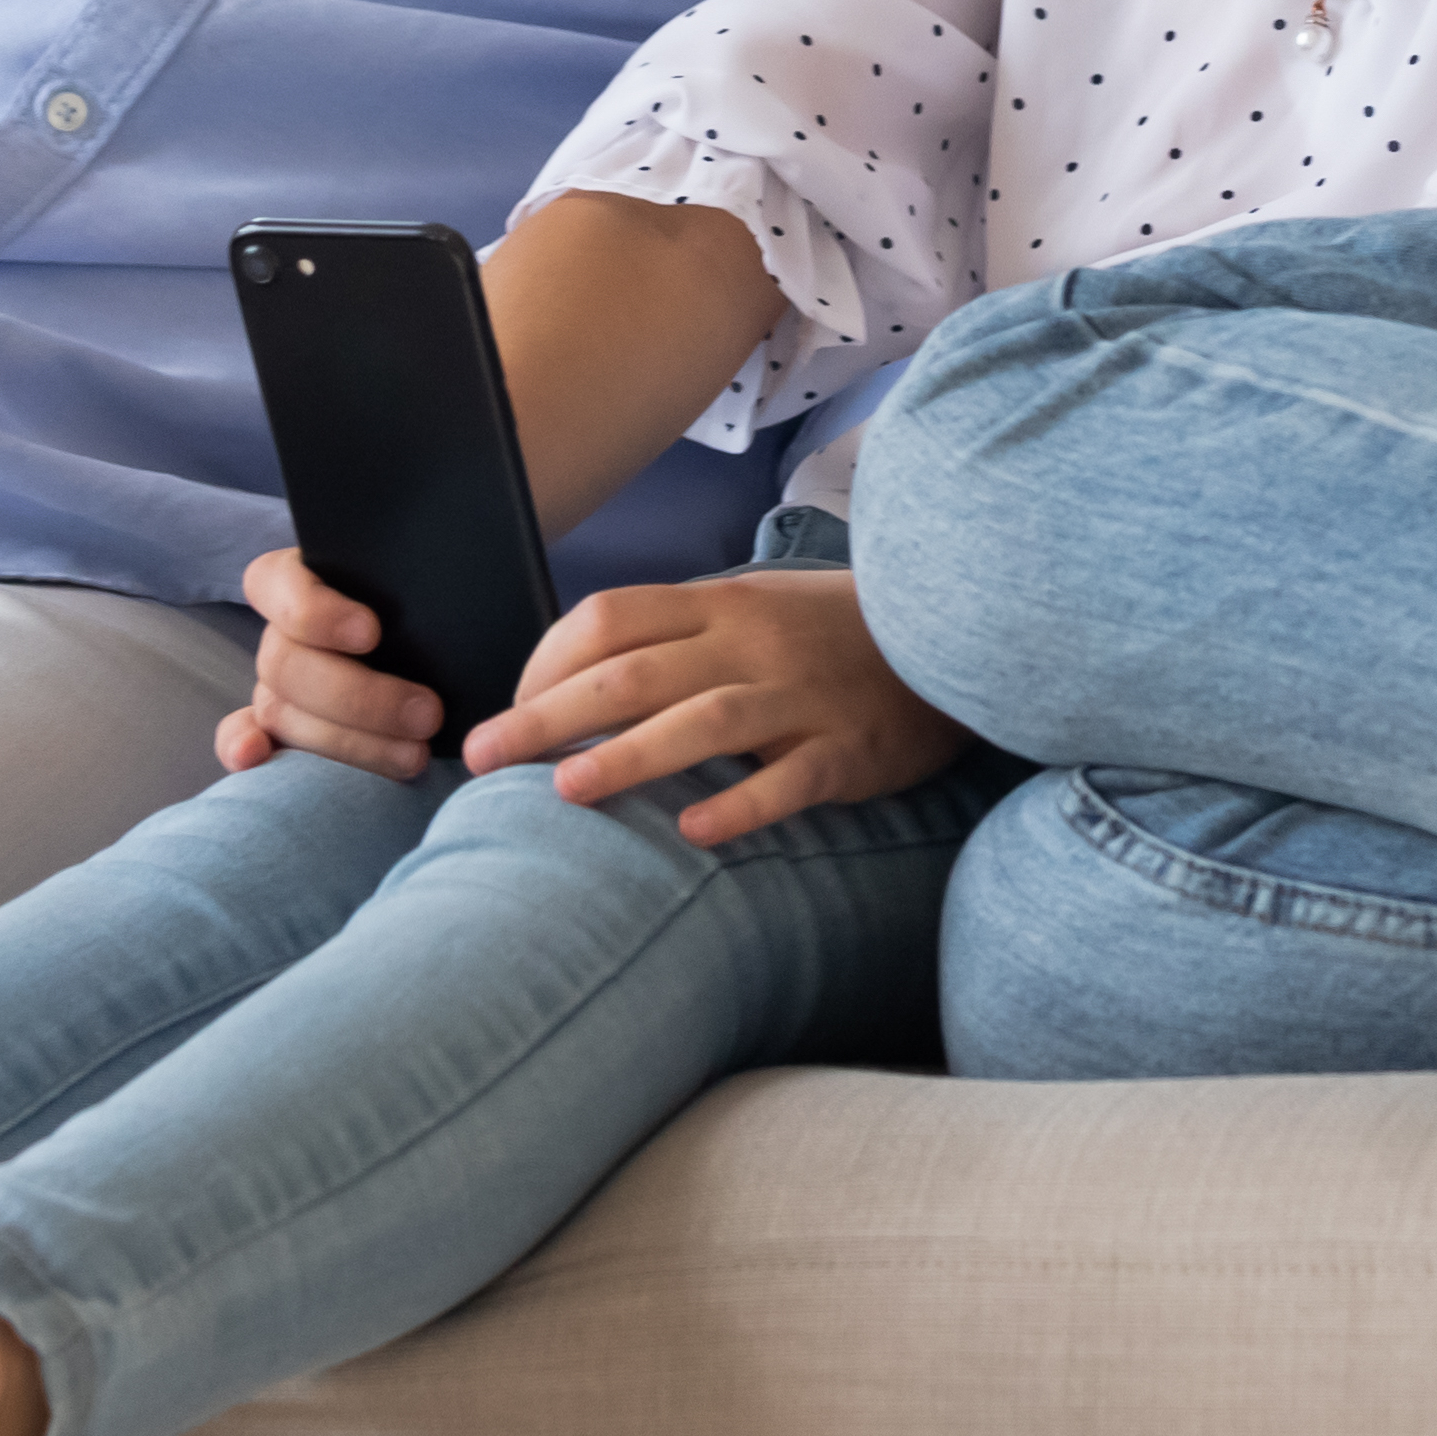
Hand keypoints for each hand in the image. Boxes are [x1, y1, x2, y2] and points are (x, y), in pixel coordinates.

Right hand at [219, 541, 450, 780]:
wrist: (441, 647)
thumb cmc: (430, 606)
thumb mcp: (421, 585)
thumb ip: (414, 586)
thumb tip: (436, 589)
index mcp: (302, 578)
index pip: (275, 583)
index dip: (316, 612)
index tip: (371, 633)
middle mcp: (282, 632)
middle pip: (285, 663)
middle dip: (360, 697)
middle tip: (428, 713)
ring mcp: (275, 684)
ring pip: (280, 712)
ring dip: (348, 743)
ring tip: (415, 756)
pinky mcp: (275, 729)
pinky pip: (241, 738)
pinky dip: (242, 746)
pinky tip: (255, 755)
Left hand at [475, 565, 962, 847]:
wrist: (955, 633)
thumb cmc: (829, 633)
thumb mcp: (752, 609)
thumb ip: (676, 634)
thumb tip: (573, 677)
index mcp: (719, 603)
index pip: (609, 618)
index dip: (545, 663)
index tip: (509, 708)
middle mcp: (751, 644)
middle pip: (633, 673)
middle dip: (546, 714)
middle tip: (482, 756)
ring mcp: (801, 698)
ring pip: (702, 721)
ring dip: (628, 757)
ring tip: (564, 792)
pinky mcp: (846, 752)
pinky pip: (787, 779)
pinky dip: (738, 804)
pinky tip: (692, 832)